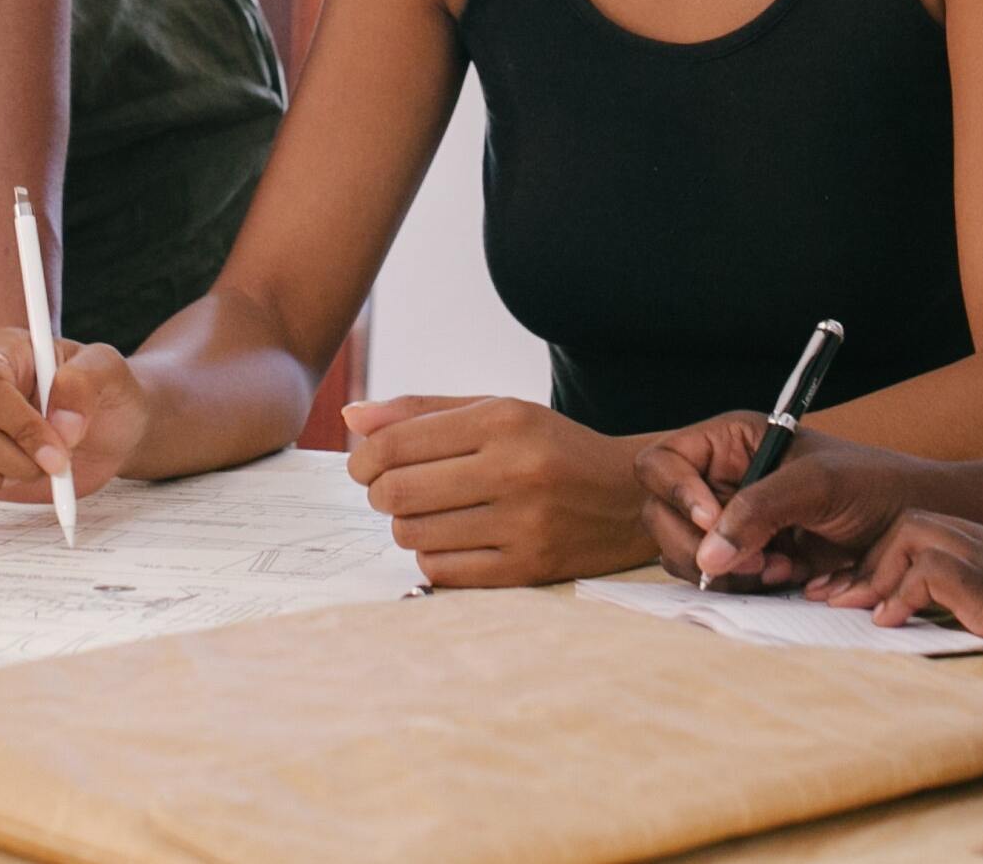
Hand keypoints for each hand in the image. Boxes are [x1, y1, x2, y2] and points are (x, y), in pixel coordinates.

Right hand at [0, 326, 147, 502]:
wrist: (110, 426)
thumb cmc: (107, 392)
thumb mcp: (111, 373)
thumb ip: (87, 383)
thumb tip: (61, 423)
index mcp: (4, 350)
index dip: (19, 425)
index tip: (58, 453)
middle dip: (12, 458)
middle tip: (55, 465)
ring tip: (23, 475)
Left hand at [344, 392, 649, 586]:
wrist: (631, 498)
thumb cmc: (549, 448)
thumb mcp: (495, 411)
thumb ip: (420, 411)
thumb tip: (350, 416)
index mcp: (501, 421)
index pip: (395, 445)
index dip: (363, 459)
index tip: (364, 466)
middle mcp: (514, 471)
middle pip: (397, 493)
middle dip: (377, 493)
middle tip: (386, 491)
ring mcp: (525, 525)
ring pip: (415, 535)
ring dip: (403, 526)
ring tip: (421, 514)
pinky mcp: (532, 569)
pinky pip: (444, 571)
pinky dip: (431, 556)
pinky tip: (447, 539)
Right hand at [635, 413, 928, 589]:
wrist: (916, 529)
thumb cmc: (873, 486)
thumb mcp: (816, 485)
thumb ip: (758, 512)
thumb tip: (709, 555)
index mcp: (725, 443)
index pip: (662, 463)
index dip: (676, 492)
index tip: (712, 521)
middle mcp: (717, 479)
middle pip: (661, 512)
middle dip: (700, 543)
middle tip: (751, 560)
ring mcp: (728, 521)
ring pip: (682, 551)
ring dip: (724, 569)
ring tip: (776, 568)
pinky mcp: (745, 557)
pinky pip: (715, 577)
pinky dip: (743, 584)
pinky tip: (785, 575)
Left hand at [816, 511, 982, 648]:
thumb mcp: (978, 605)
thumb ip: (940, 598)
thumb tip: (883, 615)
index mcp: (969, 543)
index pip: (903, 539)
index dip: (866, 563)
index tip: (833, 591)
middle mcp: (972, 539)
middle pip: (899, 531)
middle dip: (860, 564)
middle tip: (828, 597)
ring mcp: (979, 554)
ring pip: (906, 539)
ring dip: (874, 575)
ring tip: (852, 607)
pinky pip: (926, 573)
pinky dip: (901, 597)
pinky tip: (889, 623)